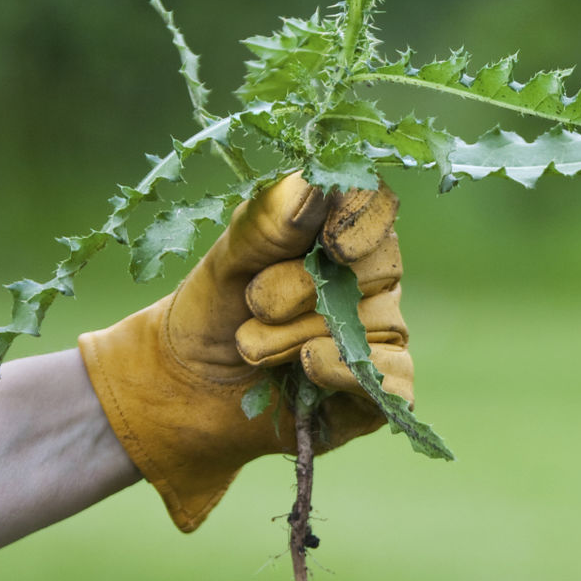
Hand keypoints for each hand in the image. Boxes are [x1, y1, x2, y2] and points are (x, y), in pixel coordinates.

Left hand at [79, 175, 411, 531]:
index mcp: (339, 231)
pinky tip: (306, 368)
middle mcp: (370, 280)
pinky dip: (344, 370)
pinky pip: (393, 380)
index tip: (330, 242)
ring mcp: (379, 336)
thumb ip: (265, 225)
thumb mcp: (225, 263)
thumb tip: (314, 189)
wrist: (187, 391)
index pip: (376, 206)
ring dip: (301, 336)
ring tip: (249, 349)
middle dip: (305, 287)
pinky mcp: (380, 391)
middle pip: (376, 267)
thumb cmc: (211, 313)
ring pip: (375, 326)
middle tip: (253, 304)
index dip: (364, 219)